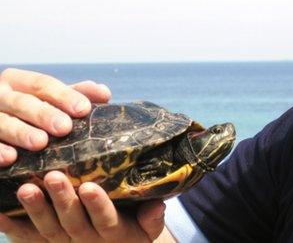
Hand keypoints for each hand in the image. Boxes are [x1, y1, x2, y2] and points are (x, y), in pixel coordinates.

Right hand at [0, 68, 110, 165]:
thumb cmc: (31, 111)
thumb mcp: (51, 99)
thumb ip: (76, 94)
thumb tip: (104, 93)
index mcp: (19, 82)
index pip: (43, 84)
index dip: (64, 96)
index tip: (83, 109)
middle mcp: (0, 95)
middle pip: (23, 102)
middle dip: (44, 114)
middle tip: (64, 128)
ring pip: (2, 122)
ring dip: (20, 132)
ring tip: (40, 143)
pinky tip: (10, 158)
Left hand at [0, 171, 166, 242]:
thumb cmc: (132, 229)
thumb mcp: (148, 228)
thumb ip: (153, 218)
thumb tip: (157, 203)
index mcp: (114, 232)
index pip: (106, 220)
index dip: (97, 206)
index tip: (90, 187)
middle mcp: (85, 238)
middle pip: (72, 222)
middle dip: (62, 201)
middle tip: (53, 176)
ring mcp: (62, 241)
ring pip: (47, 228)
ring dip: (35, 209)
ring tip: (26, 188)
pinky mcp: (43, 240)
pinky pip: (25, 235)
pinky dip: (8, 224)